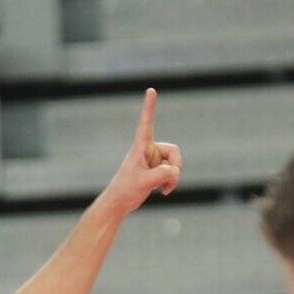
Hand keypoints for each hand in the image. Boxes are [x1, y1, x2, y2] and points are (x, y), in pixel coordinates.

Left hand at [100, 88, 181, 216]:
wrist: (118, 203)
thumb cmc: (125, 190)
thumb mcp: (144, 182)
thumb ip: (162, 174)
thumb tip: (174, 172)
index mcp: (140, 147)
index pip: (146, 123)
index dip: (149, 107)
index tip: (150, 90)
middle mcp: (148, 150)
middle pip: (174, 152)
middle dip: (175, 167)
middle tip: (169, 180)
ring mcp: (153, 160)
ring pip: (175, 164)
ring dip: (173, 178)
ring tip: (161, 189)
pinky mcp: (156, 169)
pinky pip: (173, 173)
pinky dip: (171, 182)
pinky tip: (162, 191)